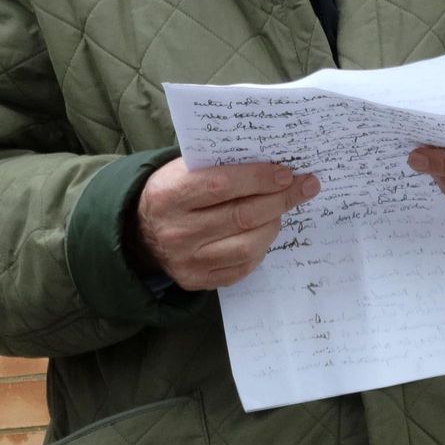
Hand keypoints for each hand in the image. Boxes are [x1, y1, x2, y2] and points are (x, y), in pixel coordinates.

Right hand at [135, 159, 318, 290]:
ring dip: (273, 224)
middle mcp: (177, 231)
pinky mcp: (197, 281)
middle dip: (280, 199)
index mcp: (169, 195)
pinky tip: (264, 231)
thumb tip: (272, 163)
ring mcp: (187, 261)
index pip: (222, 185)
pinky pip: (242, 267)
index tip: (286, 172)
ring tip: (282, 209)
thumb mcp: (183, 169)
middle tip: (304, 186)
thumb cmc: (172, 191)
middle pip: (241, 216)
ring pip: (247, 246)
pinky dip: (260, 248)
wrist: (140, 232)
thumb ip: (219, 165)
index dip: (259, 178)